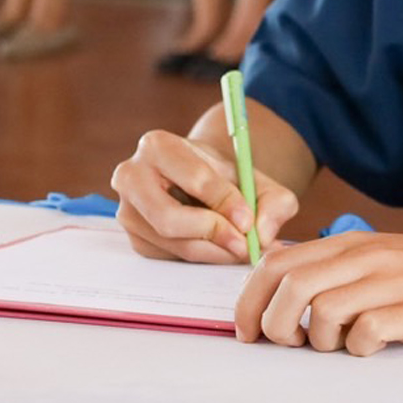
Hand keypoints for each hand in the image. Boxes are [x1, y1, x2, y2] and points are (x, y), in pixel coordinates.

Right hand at [110, 129, 300, 263]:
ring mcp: (128, 211)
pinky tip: (221, 245)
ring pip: (173, 243)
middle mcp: (131, 176)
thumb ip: (274, 201)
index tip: (248, 220)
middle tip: (244, 243)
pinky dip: (203, 256)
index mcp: (158, 145)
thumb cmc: (227, 178)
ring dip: (214, 250)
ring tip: (242, 245)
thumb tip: (262, 234)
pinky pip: (171, 257)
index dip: (225, 202)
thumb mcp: (257, 179)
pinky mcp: (136, 239)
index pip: (193, 178)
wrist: (203, 185)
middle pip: (169, 219)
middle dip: (213, 233)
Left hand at [234, 232, 402, 355]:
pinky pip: (365, 334)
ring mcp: (391, 283)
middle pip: (292, 287)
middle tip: (288, 344)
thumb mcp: (380, 256)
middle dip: (274, 324)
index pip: (277, 263)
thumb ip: (334, 266)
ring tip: (336, 346)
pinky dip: (357, 349)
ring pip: (322, 310)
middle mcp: (367, 257)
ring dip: (316, 340)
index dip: (250, 300)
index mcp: (352, 244)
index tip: (248, 331)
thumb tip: (278, 283)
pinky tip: (371, 348)